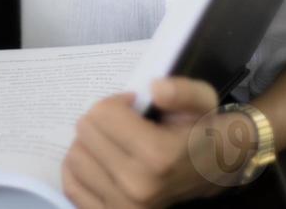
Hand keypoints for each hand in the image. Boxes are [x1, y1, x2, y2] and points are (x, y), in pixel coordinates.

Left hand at [60, 77, 256, 208]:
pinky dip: (81, 169)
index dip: (118, 101)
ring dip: (91, 143)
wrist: (213, 172)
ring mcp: (121, 207)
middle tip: (125, 123)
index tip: (134, 106)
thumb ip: (182, 90)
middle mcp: (136, 186)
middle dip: (102, 119)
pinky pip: (72, 185)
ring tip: (116, 143)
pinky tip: (101, 161)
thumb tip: (155, 89)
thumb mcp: (203, 100)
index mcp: (158, 156)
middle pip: (85, 132)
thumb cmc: (203, 132)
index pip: (102, 113)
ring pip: (75, 156)